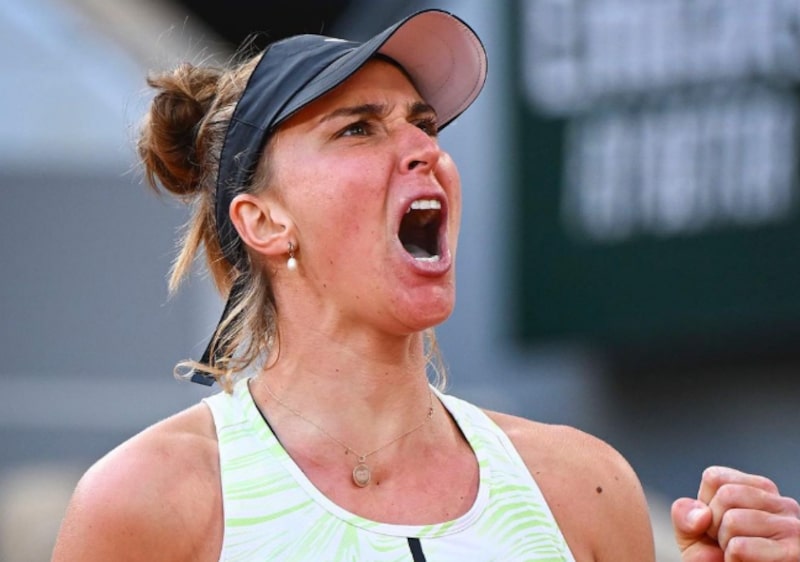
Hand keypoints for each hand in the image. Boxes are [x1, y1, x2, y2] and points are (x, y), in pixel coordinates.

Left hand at [672, 466, 799, 561]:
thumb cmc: (717, 560)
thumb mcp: (693, 535)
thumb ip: (685, 516)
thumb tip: (701, 515)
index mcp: (760, 490)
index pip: (714, 477)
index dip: (705, 506)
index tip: (718, 527)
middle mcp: (782, 503)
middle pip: (726, 494)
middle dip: (715, 526)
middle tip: (729, 545)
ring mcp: (792, 527)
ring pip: (733, 520)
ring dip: (725, 546)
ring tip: (741, 556)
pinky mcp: (794, 553)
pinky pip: (740, 547)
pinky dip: (732, 561)